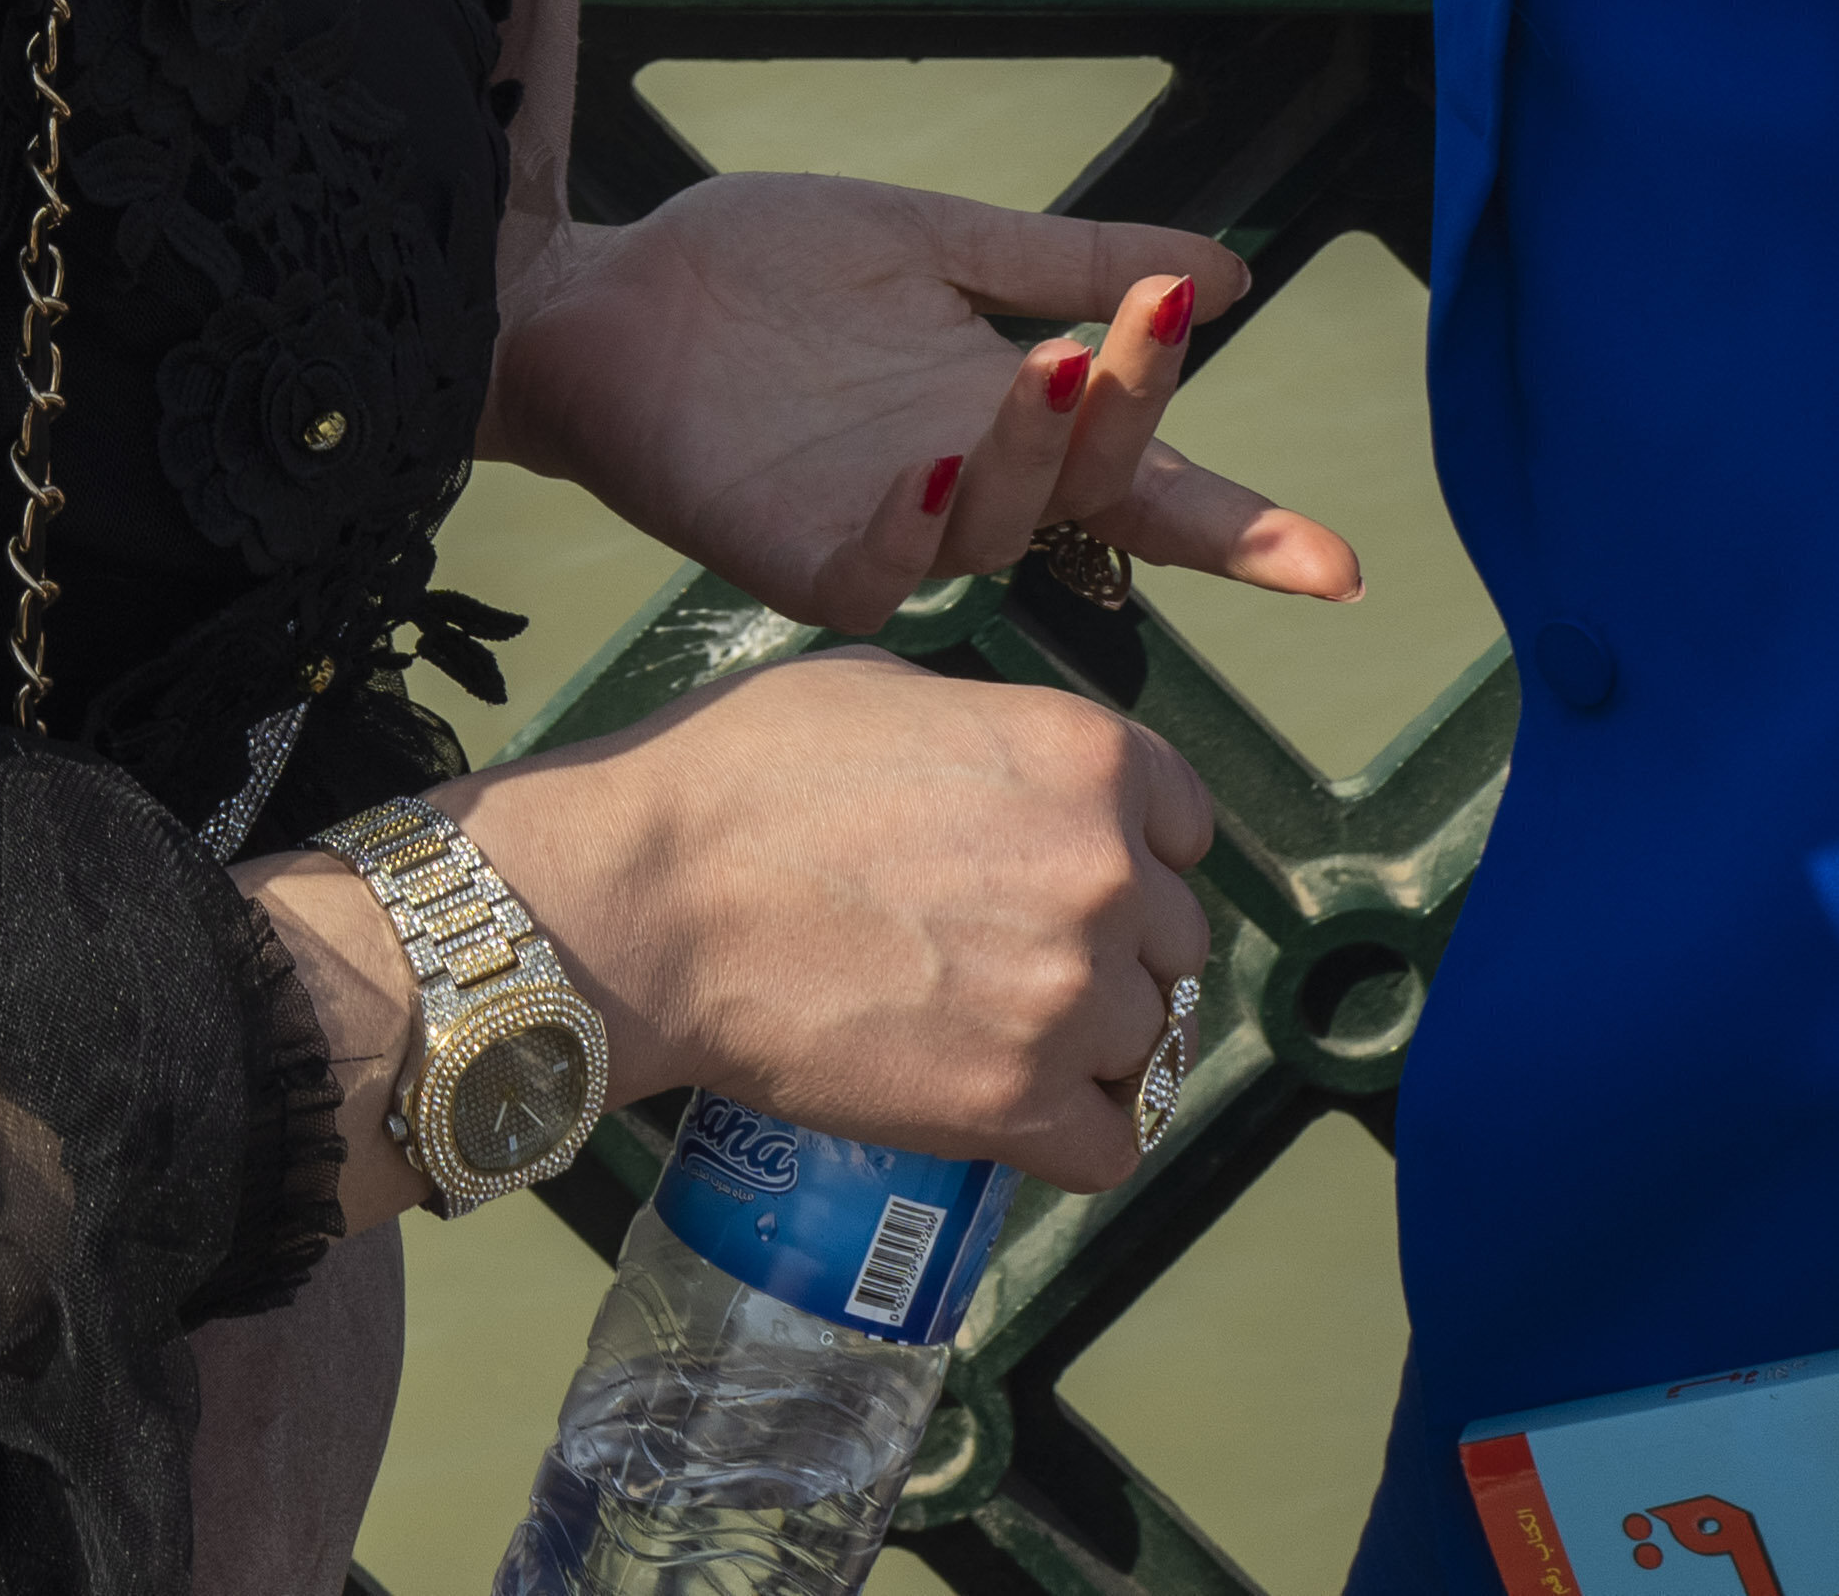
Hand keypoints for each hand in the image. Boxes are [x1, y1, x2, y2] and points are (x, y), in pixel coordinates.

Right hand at [467, 648, 1222, 1192]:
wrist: (650, 899)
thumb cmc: (740, 776)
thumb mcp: (888, 693)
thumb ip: (998, 739)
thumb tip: (1023, 784)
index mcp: (1087, 756)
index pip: (1188, 825)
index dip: (1137, 849)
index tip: (1081, 875)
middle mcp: (1106, 875)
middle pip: (1174, 939)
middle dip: (1112, 946)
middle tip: (1013, 954)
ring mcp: (1070, 999)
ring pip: (1150, 1042)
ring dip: (1090, 1042)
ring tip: (994, 1029)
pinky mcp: (1019, 1107)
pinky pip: (1111, 1145)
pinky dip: (1072, 1134)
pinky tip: (1011, 1104)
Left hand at [491, 177, 1358, 634]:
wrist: (599, 292)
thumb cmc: (760, 275)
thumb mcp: (937, 244)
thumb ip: (1070, 262)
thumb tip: (1229, 271)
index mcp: (1010, 425)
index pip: (1150, 483)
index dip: (1243, 525)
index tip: (1338, 564)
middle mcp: (965, 494)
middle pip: (1093, 494)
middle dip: (1142, 423)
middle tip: (1156, 324)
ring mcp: (882, 530)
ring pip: (998, 526)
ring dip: (1032, 448)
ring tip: (1046, 359)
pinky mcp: (790, 551)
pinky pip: (872, 568)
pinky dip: (911, 525)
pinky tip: (930, 468)